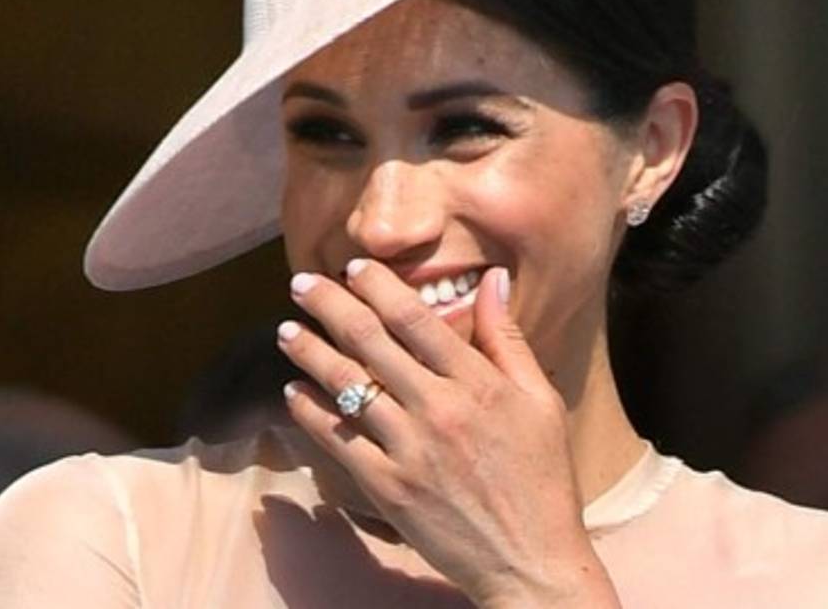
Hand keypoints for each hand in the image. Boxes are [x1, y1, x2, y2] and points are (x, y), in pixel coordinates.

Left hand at [276, 261, 619, 607]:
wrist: (531, 561)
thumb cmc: (542, 477)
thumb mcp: (541, 400)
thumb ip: (509, 338)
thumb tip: (493, 279)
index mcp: (478, 384)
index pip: (415, 319)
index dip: (378, 287)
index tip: (354, 267)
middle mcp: (439, 410)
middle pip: (371, 342)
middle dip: (330, 307)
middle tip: (301, 284)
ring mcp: (409, 450)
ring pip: (347, 386)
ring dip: (310, 353)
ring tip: (285, 330)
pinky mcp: (387, 488)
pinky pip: (339, 441)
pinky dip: (311, 413)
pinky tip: (294, 393)